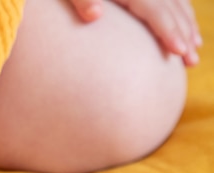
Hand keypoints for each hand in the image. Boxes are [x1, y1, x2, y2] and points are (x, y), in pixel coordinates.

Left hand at [69, 0, 201, 65]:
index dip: (168, 30)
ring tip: (193, 48)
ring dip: (186, 24)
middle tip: (191, 61)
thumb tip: (94, 16)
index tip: (179, 52)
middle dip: (184, 33)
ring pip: (174, 1)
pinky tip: (184, 27)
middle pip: (170, 7)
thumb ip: (82, 0)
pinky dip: (179, 12)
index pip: (155, 9)